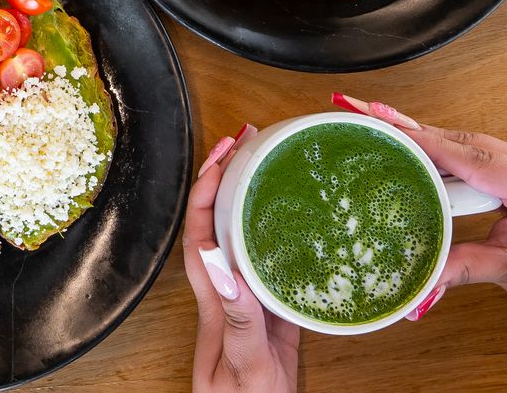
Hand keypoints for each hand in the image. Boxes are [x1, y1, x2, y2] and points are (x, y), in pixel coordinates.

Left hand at [183, 126, 296, 392]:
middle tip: (250, 140)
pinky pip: (274, 265)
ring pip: (246, 239)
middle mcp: (230, 295)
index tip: (223, 152)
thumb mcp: (243, 366)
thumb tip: (225, 267)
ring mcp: (251, 304)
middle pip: (220, 224)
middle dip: (228, 178)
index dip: (208, 189)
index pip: (203, 232)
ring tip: (271, 162)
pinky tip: (303, 222)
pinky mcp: (274, 318)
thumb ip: (238, 321)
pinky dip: (284, 236)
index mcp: (217, 302)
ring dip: (253, 199)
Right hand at [337, 96, 506, 330]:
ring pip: (466, 142)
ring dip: (425, 137)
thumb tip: (418, 282)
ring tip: (378, 124)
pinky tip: (414, 144)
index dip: (421, 141)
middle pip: (461, 140)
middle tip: (365, 112)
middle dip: (412, 128)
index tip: (380, 124)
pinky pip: (476, 153)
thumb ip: (462, 267)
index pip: (466, 156)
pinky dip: (444, 150)